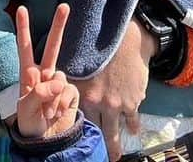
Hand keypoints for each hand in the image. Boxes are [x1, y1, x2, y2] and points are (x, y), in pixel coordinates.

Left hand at [15, 3, 79, 139]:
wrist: (46, 140)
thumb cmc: (30, 122)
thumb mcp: (26, 109)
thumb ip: (38, 93)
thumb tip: (56, 80)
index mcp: (28, 73)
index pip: (25, 47)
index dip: (24, 29)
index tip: (21, 9)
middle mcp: (44, 74)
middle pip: (52, 46)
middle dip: (58, 26)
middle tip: (64, 6)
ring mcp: (58, 82)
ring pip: (59, 78)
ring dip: (52, 98)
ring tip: (46, 112)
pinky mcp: (71, 92)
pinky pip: (68, 92)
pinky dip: (62, 104)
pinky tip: (58, 113)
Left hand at [72, 18, 152, 160]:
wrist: (126, 41)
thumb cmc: (100, 49)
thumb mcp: (80, 65)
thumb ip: (71, 81)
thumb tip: (58, 90)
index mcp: (84, 94)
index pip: (78, 117)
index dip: (77, 128)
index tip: (74, 140)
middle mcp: (99, 103)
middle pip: (97, 130)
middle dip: (98, 145)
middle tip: (99, 156)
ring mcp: (117, 105)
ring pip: (114, 130)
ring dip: (115, 144)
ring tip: (116, 156)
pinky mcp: (133, 102)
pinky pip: (132, 119)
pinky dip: (133, 126)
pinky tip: (133, 132)